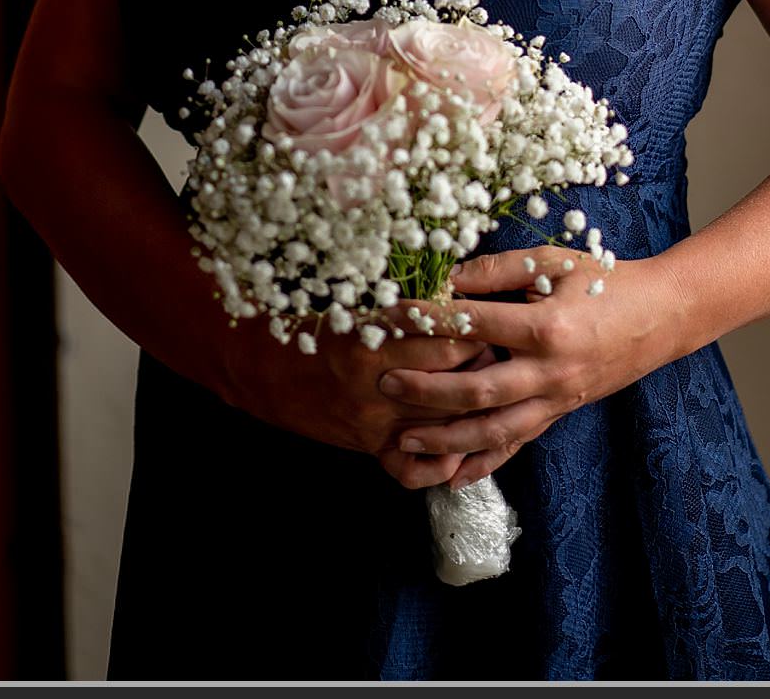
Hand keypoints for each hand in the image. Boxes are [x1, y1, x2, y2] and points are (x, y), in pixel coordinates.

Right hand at [218, 305, 487, 464]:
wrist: (265, 369)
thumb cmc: (321, 328)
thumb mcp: (363, 307)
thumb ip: (410, 310)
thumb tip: (462, 300)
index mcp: (377, 342)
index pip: (450, 340)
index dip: (479, 330)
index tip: (493, 321)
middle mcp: (378, 386)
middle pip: (455, 385)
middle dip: (485, 371)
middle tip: (504, 357)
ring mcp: (374, 422)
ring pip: (442, 425)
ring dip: (472, 412)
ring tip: (492, 392)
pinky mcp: (368, 445)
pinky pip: (410, 469)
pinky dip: (437, 466)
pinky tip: (457, 451)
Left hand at [375, 246, 680, 491]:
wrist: (662, 315)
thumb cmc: (607, 281)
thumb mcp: (555, 263)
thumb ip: (499, 270)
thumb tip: (446, 278)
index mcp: (546, 327)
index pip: (473, 326)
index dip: (428, 321)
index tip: (389, 317)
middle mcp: (550, 371)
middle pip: (477, 390)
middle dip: (426, 391)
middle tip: (385, 385)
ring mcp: (557, 398)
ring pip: (494, 430)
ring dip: (446, 439)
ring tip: (405, 440)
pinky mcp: (561, 412)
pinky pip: (518, 444)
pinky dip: (485, 464)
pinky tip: (452, 476)